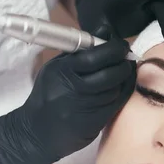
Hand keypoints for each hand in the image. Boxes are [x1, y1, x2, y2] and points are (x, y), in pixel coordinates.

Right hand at [0, 39, 135, 163]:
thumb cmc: (47, 96)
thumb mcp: (55, 69)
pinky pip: (116, 103)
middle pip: (108, 73)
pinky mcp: (94, 121)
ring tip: (124, 72)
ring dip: (124, 79)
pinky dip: (122, 92)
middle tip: (127, 58)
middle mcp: (72, 89)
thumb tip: (105, 31)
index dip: (113, 49)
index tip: (121, 45)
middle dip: (123, 64)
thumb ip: (80, 50)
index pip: (94, 56)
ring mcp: (84, 107)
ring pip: (115, 89)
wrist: (36, 132)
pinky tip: (121, 86)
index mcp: (61, 71)